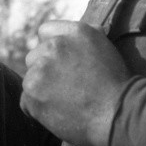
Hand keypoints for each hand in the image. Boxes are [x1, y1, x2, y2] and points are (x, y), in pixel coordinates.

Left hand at [21, 20, 129, 145]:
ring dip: (41, 90)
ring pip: (30, 78)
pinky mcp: (32, 90)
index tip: (61, 63)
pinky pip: (26, 100)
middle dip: (45, 70)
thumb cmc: (117, 85)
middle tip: (65, 87)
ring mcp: (41, 68)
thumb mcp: (106, 48)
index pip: (46, 31)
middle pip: (34, 56)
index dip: (51, 48)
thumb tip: (77, 32)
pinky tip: (58, 113)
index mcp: (75, 32)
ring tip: (64, 102)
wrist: (118, 115)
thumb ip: (87, 36)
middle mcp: (55, 45)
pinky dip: (37, 109)